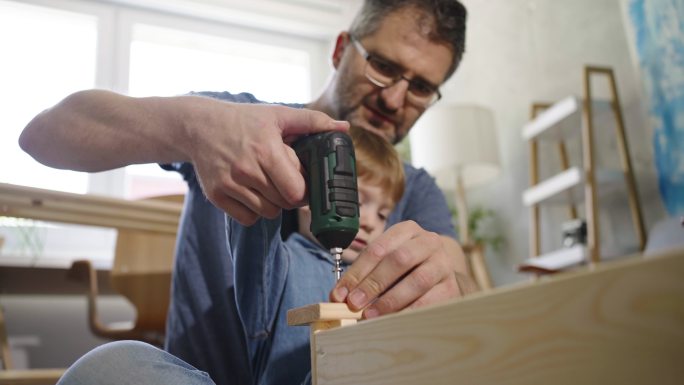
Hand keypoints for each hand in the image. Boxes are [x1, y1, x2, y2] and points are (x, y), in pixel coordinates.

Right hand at [187, 101, 348, 224]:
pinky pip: (247, 219)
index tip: (304, 182)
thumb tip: (343, 128)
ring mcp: (230, 185)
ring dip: (273, 204)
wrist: (199, 126)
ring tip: (268, 184)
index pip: (296, 191)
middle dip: (291, 195)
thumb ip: (313, 122)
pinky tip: (252, 192)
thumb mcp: (278, 114)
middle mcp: (247, 171)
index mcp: (266, 151)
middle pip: (285, 204)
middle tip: (286, 180)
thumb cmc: (243, 120)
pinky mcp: (216, 196)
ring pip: (267, 213)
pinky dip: (254, 211)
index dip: (306, 190)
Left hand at [329, 220, 469, 317]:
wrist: (441, 275)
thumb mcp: (387, 261)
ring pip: (417, 280)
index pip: (378, 249)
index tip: (340, 293)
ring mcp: (442, 263)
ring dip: (390, 300)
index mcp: (407, 230)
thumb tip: (339, 296)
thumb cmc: (407, 267)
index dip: (356, 272)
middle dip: (373, 283)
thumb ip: (365, 274)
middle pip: (399, 260)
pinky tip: (393, 320)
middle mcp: (428, 242)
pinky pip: (430, 301)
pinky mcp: (451, 286)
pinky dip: (408, 311)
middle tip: (354, 303)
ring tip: (371, 315)